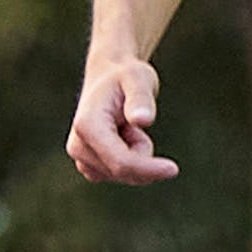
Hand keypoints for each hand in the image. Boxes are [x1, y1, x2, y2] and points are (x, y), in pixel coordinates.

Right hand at [67, 56, 175, 182]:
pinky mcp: (89, 166)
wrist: (108, 78)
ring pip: (125, 175)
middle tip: (138, 121)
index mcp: (86, 126)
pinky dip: (132, 160)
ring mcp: (81, 159)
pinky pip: (123, 175)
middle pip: (124, 171)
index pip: (120, 161)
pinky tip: (124, 137)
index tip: (174, 169)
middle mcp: (78, 146)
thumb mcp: (138, 78)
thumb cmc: (125, 76)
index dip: (148, 168)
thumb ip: (140, 99)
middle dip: (144, 153)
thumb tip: (143, 120)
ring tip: (128, 126)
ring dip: (138, 155)